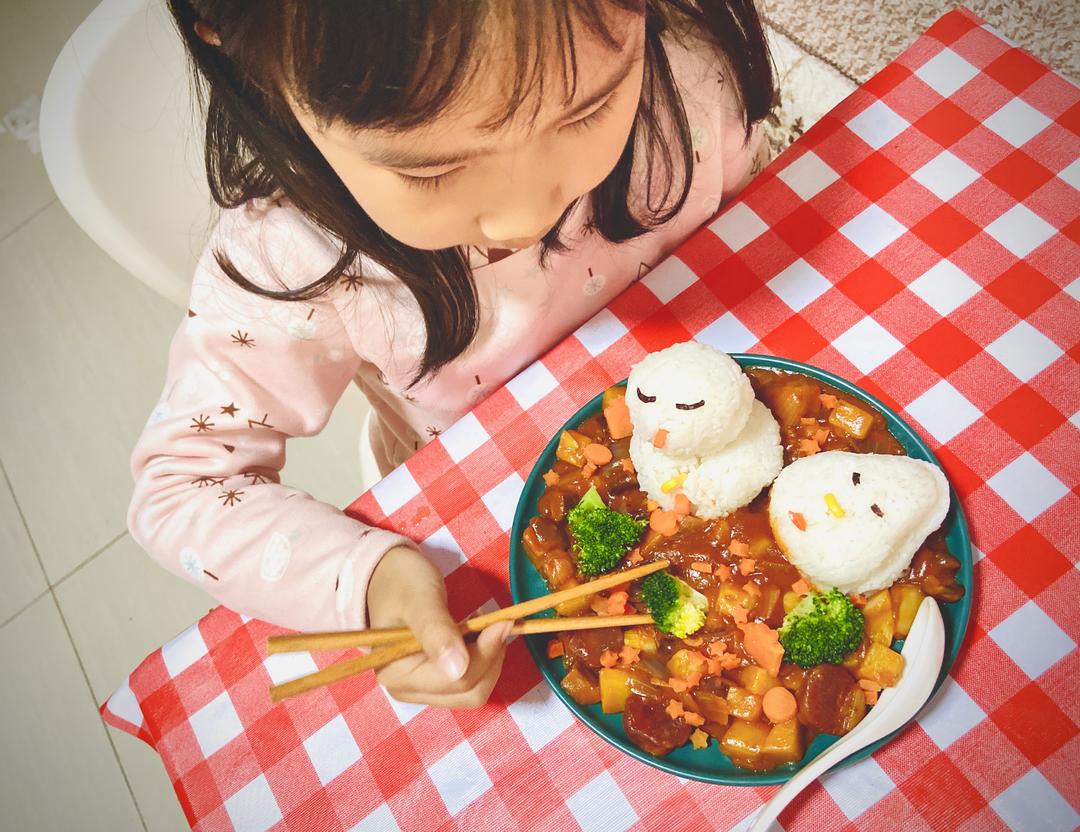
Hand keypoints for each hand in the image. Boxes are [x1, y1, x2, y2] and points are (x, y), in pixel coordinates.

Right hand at [366, 546, 511, 707]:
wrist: (388, 576)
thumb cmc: (401, 583)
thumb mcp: (420, 599)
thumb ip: (436, 631)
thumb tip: (458, 669)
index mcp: (397, 673)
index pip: (456, 680)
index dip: (486, 653)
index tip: (503, 621)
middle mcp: (407, 689)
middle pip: (468, 692)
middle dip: (490, 657)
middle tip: (495, 621)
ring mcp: (421, 689)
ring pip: (474, 690)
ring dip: (489, 657)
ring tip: (482, 624)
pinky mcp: (435, 681)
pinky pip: (470, 681)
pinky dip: (482, 658)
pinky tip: (475, 632)